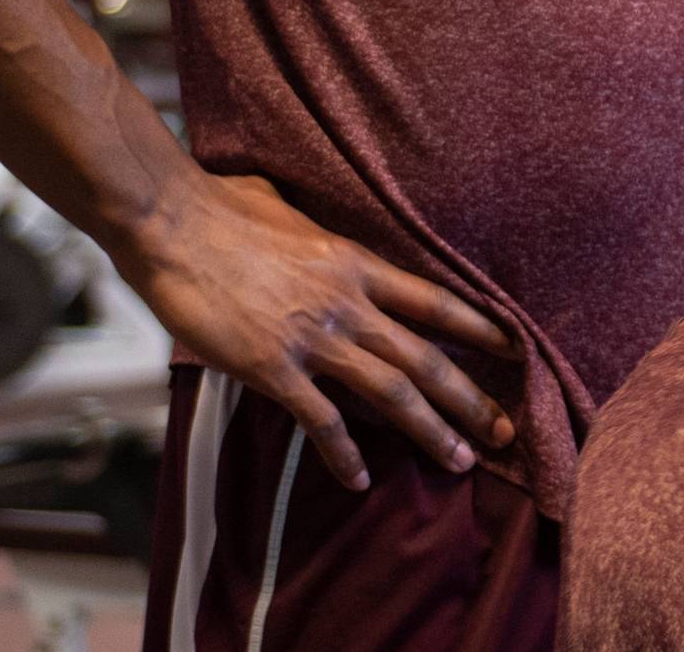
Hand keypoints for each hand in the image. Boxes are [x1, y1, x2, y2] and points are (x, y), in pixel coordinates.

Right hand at [111, 171, 519, 489]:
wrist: (169, 220)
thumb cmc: (219, 204)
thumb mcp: (288, 206)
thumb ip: (310, 228)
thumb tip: (303, 222)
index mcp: (354, 261)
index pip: (433, 300)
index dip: (477, 326)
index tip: (513, 348)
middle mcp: (346, 301)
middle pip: (424, 357)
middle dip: (470, 398)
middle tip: (504, 431)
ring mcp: (312, 336)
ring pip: (389, 391)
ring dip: (429, 430)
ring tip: (459, 461)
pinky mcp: (271, 366)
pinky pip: (319, 419)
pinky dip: (343, 454)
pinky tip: (359, 480)